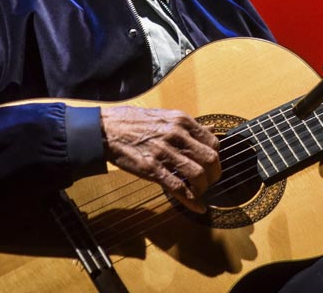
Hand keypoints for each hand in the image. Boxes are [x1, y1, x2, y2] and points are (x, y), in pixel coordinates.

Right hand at [100, 106, 220, 212]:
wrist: (106, 130)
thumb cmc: (134, 122)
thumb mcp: (166, 116)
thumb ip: (190, 125)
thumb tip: (212, 128)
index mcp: (181, 121)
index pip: (213, 142)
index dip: (216, 157)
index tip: (212, 165)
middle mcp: (176, 135)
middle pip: (210, 159)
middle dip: (214, 175)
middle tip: (210, 182)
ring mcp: (163, 152)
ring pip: (197, 174)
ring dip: (203, 188)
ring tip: (200, 192)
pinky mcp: (151, 169)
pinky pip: (177, 187)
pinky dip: (191, 200)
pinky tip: (198, 207)